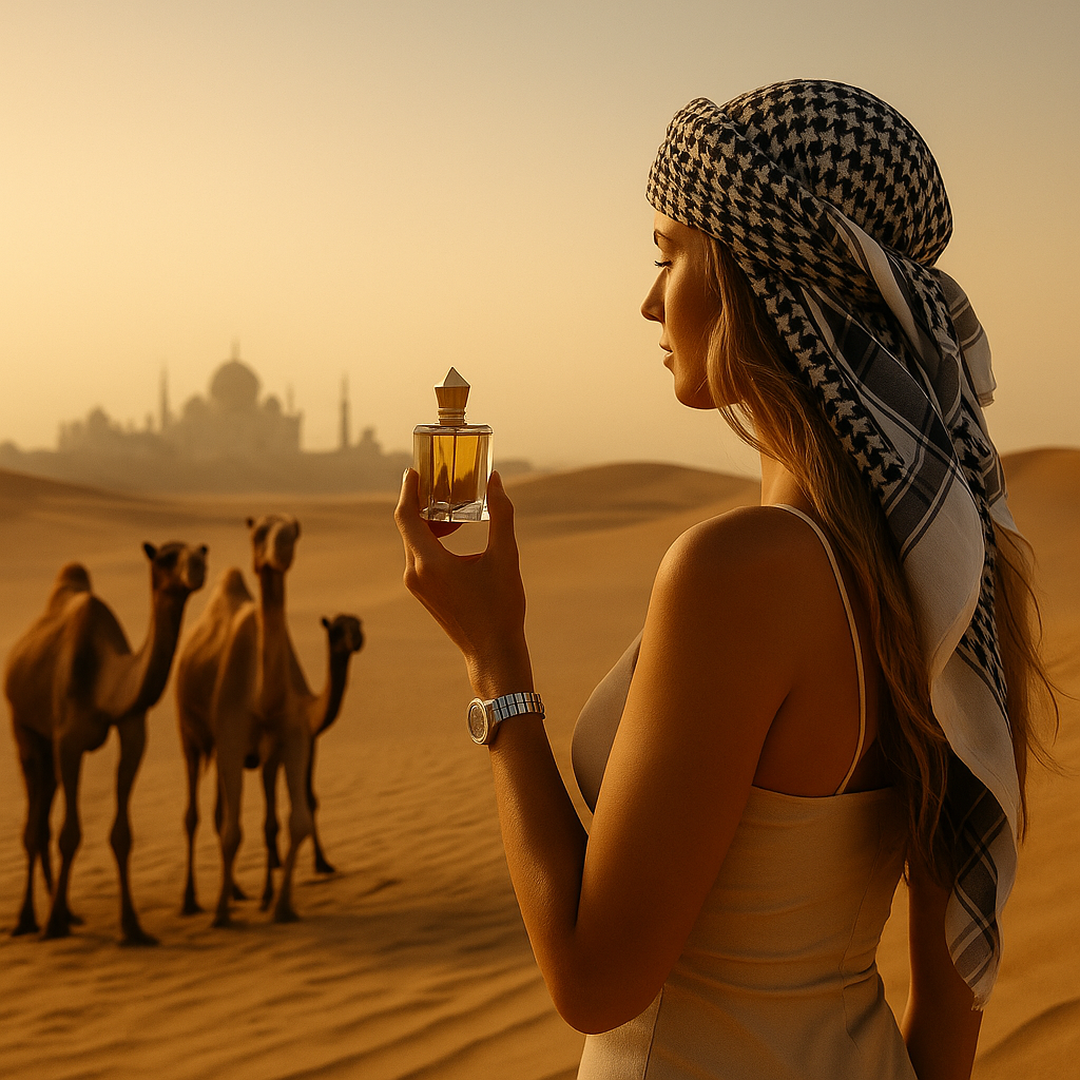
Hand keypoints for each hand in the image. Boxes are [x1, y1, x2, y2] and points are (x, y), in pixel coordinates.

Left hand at [394, 470, 532, 695]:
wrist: (493, 653)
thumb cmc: (501, 608)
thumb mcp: (505, 557)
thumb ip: (501, 514)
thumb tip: (495, 480)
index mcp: (429, 563)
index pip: (406, 516)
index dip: (408, 490)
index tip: (415, 470)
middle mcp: (415, 573)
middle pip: (409, 527)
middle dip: (425, 503)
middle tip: (443, 484)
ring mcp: (417, 585)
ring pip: (414, 542)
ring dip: (431, 523)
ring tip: (456, 511)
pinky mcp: (424, 593)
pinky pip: (420, 557)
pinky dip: (433, 541)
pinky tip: (456, 536)